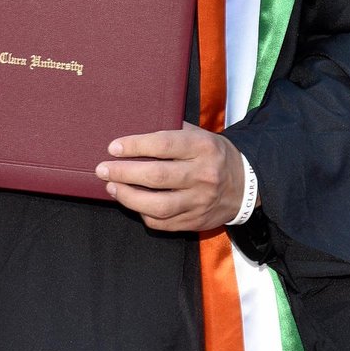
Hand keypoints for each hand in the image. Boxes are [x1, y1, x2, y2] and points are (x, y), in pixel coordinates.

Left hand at [95, 122, 245, 231]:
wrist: (247, 185)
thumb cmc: (214, 154)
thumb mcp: (200, 135)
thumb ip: (173, 131)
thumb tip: (136, 128)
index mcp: (203, 147)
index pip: (164, 144)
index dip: (135, 146)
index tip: (113, 147)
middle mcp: (203, 175)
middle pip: (157, 176)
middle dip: (124, 173)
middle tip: (103, 169)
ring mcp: (200, 201)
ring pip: (158, 205)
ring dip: (129, 197)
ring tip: (112, 187)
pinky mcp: (196, 221)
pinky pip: (164, 222)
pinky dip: (143, 213)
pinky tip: (132, 203)